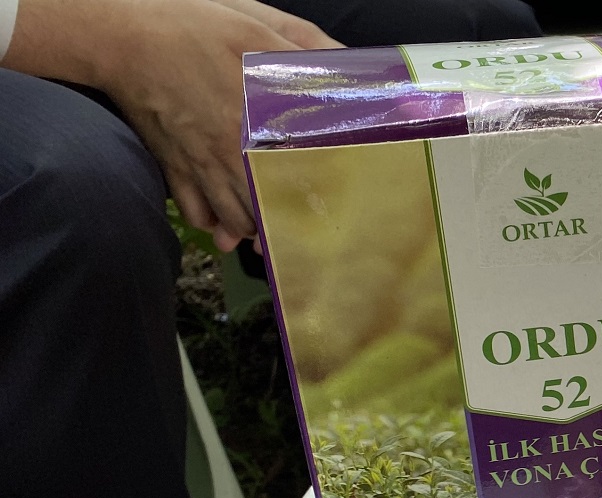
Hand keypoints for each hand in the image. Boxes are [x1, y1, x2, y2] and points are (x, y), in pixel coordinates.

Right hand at [7, 0, 340, 251]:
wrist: (121, 37)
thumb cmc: (192, 30)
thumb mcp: (258, 31)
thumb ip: (307, 53)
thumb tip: (349, 70)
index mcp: (259, 129)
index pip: (299, 182)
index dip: (319, 202)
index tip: (336, 213)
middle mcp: (231, 158)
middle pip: (268, 213)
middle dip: (288, 226)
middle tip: (308, 233)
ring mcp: (199, 167)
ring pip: (235, 221)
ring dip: (255, 229)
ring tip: (272, 230)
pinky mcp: (172, 166)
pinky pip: (196, 213)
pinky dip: (213, 223)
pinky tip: (226, 221)